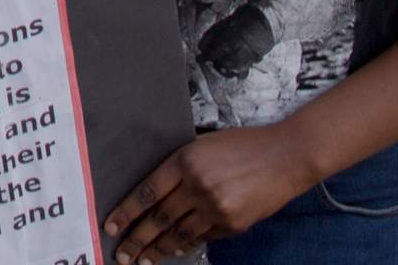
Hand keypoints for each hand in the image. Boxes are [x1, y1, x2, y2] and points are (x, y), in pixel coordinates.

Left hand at [104, 126, 318, 263]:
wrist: (287, 156)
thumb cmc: (244, 145)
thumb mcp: (204, 145)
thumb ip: (180, 166)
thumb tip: (155, 191)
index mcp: (185, 161)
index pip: (146, 192)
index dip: (126, 212)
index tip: (111, 226)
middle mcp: (198, 185)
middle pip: (158, 218)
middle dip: (137, 240)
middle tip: (121, 254)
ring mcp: (216, 207)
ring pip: (178, 234)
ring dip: (158, 250)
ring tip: (142, 260)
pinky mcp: (233, 223)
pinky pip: (202, 238)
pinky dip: (185, 246)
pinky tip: (173, 251)